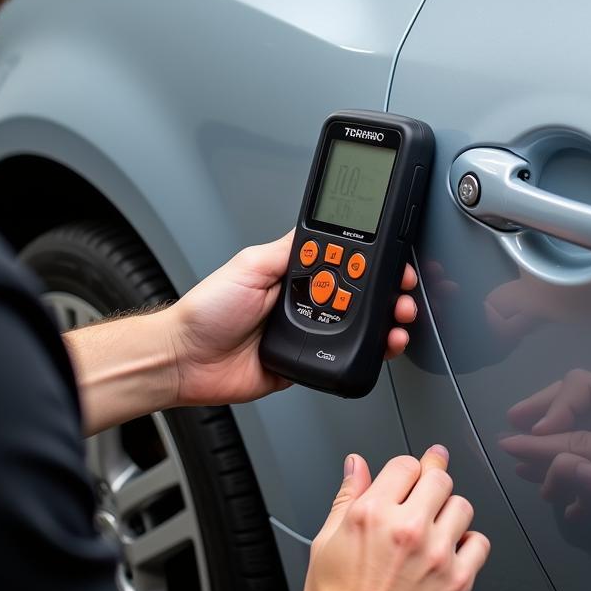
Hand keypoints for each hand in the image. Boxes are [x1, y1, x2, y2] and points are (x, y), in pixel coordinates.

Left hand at [170, 231, 418, 407]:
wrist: (187, 360)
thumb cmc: (207, 311)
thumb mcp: (249, 265)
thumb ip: (287, 250)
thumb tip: (320, 228)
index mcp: (290, 273)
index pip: (340, 261)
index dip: (369, 261)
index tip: (392, 258)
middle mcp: (302, 301)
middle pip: (357, 294)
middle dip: (387, 290)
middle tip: (403, 289)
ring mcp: (307, 333)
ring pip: (357, 326)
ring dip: (385, 321)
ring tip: (399, 317)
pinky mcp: (306, 362)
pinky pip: (343, 357)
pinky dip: (368, 353)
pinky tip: (382, 345)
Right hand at [298, 447, 489, 590]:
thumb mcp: (326, 540)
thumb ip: (347, 496)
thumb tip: (356, 465)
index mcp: (372, 513)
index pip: (405, 465)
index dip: (408, 469)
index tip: (412, 473)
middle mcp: (406, 528)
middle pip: (438, 478)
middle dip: (432, 481)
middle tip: (429, 490)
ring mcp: (435, 554)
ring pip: (462, 506)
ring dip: (450, 510)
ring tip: (437, 525)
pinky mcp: (457, 581)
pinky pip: (479, 543)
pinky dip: (469, 543)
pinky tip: (452, 550)